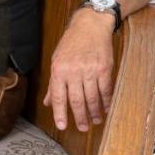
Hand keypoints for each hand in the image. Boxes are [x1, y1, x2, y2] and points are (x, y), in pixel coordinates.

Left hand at [44, 9, 115, 131]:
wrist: (89, 27)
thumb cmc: (70, 44)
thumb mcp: (56, 61)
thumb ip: (53, 84)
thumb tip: (48, 102)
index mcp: (58, 70)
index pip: (58, 96)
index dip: (60, 113)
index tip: (62, 126)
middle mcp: (73, 71)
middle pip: (76, 100)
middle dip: (79, 116)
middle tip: (82, 128)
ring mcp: (90, 70)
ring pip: (92, 97)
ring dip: (94, 112)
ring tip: (95, 120)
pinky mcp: (105, 69)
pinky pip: (105, 90)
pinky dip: (106, 101)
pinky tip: (105, 108)